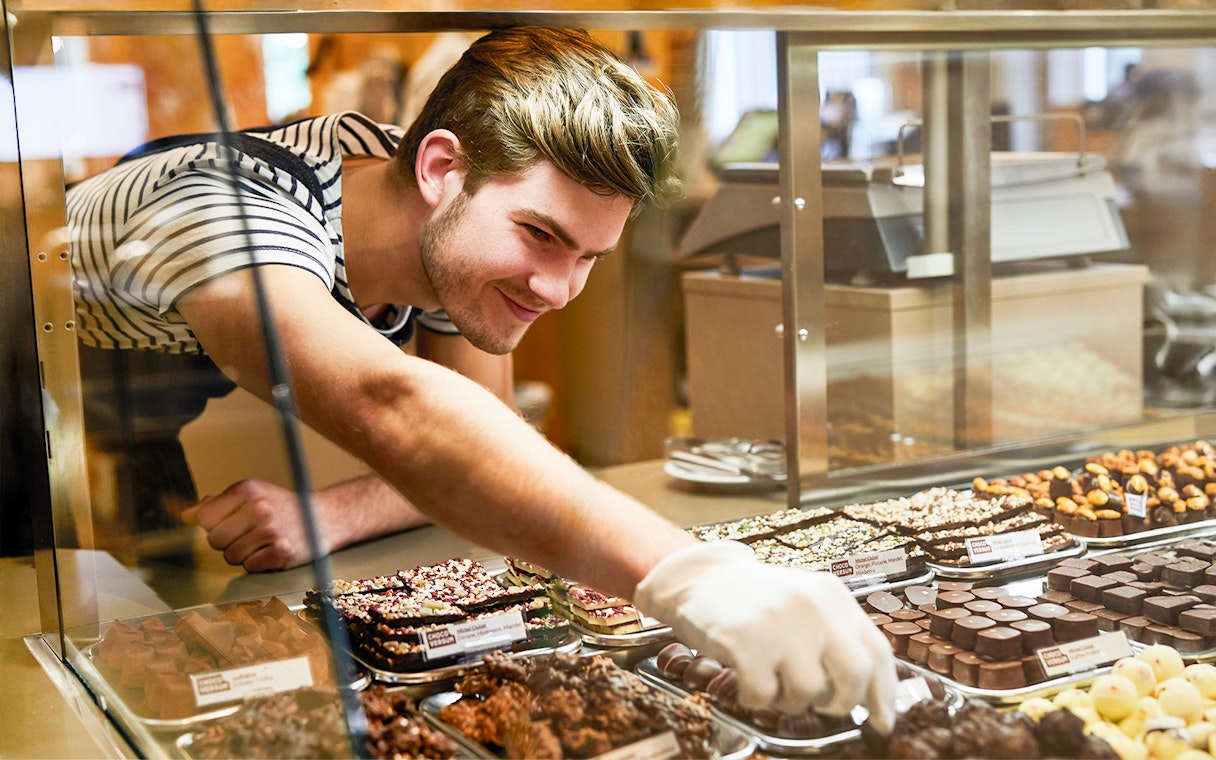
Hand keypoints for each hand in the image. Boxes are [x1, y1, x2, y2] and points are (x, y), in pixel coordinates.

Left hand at [180, 479, 317, 571]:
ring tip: (262, 543)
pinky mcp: (281, 551)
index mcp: (247, 489)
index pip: (205, 518)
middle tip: (249, 534)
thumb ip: (218, 503)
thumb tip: (186, 515)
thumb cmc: (283, 507)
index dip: (215, 525)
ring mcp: (271, 530)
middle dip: (228, 542)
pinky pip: (250, 566)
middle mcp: (259, 506)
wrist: (324, 518)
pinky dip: (258, 564)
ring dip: (243, 554)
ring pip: (231, 556)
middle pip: (215, 540)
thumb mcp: (252, 495)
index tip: (232, 522)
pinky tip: (271, 551)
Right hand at [633, 540, 896, 732]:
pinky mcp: (746, 642)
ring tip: (771, 676)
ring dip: (788, 699)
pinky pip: (763, 697)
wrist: (700, 577)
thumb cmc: (756, 600)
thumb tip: (868, 697)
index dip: (884, 693)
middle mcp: (812, 607)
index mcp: (832, 596)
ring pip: (808, 693)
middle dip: (842, 702)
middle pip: (855, 675)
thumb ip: (836, 638)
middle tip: (825, 706)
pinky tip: (744, 674)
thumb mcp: (804, 604)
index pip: (877, 650)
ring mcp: (779, 623)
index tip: (883, 722)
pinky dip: (753, 696)